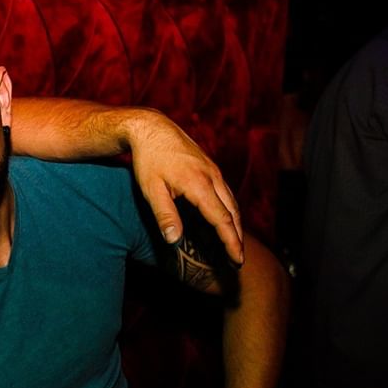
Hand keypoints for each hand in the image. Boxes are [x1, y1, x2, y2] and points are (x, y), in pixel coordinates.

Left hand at [125, 110, 243, 264]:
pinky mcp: (210, 167)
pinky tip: (226, 220)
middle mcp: (212, 177)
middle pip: (233, 213)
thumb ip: (165, 215)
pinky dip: (230, 210)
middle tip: (239, 260)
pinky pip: (226, 193)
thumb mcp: (151, 189)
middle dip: (237, 238)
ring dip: (236, 225)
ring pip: (232, 202)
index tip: (237, 260)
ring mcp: (214, 171)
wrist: (152, 127)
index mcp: (199, 184)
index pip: (221, 219)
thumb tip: (174, 241)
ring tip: (235, 245)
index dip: (230, 242)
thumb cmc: (148, 159)